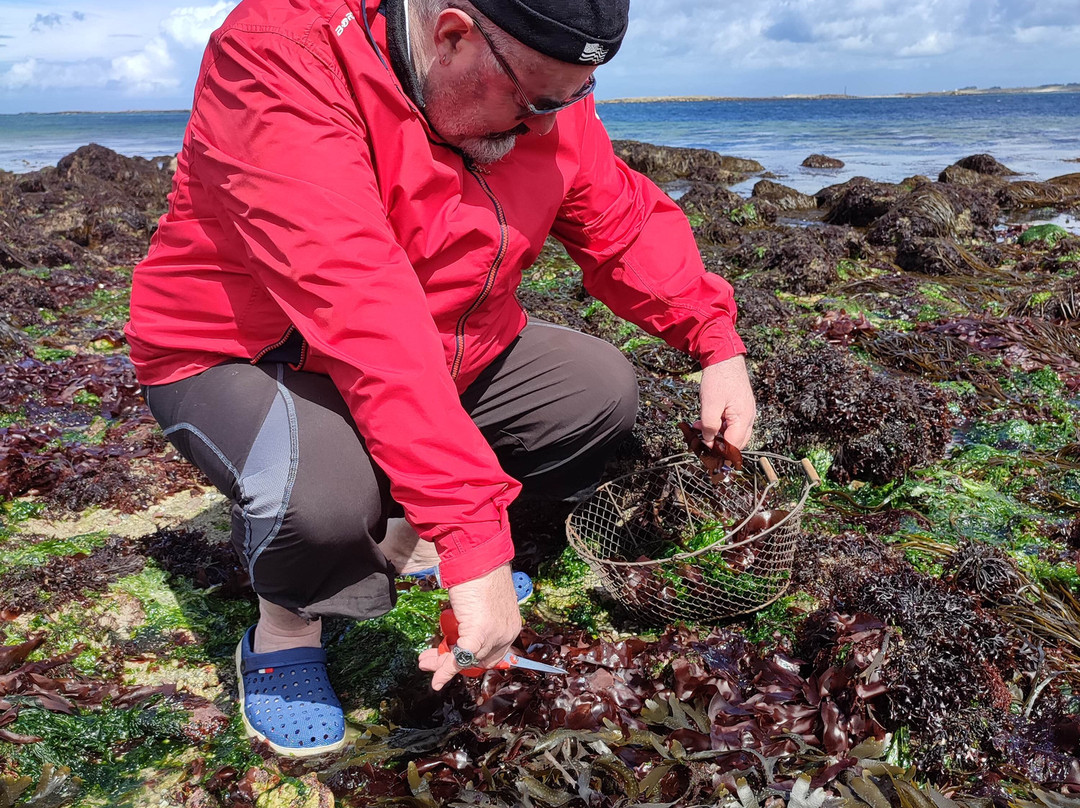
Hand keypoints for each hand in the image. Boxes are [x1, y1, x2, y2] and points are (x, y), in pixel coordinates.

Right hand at [417, 563, 521, 689]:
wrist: (477, 558)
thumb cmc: (479, 573)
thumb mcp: (483, 602)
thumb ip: (480, 618)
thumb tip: (466, 625)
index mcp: (511, 625)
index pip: (491, 653)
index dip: (471, 659)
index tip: (453, 658)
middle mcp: (506, 633)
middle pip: (478, 660)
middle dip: (453, 664)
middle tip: (432, 662)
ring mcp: (494, 635)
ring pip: (467, 660)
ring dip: (444, 666)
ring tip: (425, 662)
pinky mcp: (479, 633)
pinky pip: (460, 657)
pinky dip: (446, 670)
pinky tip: (436, 678)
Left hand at [696, 354, 755, 449]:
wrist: (724, 357)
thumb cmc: (719, 379)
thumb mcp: (710, 404)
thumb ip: (710, 426)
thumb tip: (708, 441)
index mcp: (744, 418)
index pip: (734, 445)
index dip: (720, 451)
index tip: (706, 452)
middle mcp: (749, 417)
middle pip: (736, 442)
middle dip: (718, 444)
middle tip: (701, 441)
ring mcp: (745, 412)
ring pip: (732, 433)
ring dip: (716, 434)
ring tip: (698, 428)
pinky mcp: (740, 407)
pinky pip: (731, 423)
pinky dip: (718, 425)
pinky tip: (704, 421)